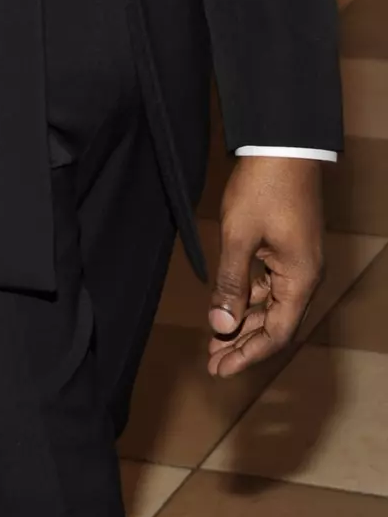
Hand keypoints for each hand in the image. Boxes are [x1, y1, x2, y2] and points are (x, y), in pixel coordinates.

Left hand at [207, 156, 324, 377]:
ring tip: (213, 340)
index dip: (248, 354)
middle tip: (212, 363)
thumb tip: (220, 325)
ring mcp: (296, 262)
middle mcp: (304, 276)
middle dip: (243, 343)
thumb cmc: (262, 189)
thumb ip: (231, 283)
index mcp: (300, 279)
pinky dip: (246, 297)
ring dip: (242, 321)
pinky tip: (225, 306)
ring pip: (269, 304)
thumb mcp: (239, 237)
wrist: (282, 147)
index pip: (277, 333)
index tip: (221, 369)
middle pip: (274, 323)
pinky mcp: (286, 248)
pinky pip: (267, 283)